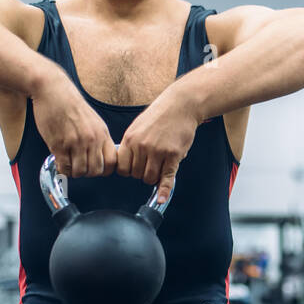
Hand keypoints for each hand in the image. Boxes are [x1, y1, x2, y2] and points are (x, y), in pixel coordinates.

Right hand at [31, 65, 116, 176]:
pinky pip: (65, 167)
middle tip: (80, 167)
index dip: (105, 169)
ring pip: (80, 172)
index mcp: (102, 133)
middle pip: (96, 170)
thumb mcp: (93, 120)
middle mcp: (91, 139)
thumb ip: (98, 138)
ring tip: (69, 164)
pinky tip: (60, 162)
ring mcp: (75, 143)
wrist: (53, 90)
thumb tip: (100, 157)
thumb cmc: (71, 104)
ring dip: (74, 172)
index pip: (112, 162)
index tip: (97, 168)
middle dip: (88, 172)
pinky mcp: (59, 144)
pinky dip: (63, 169)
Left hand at [117, 85, 201, 204]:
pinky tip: (162, 198)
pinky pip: (166, 178)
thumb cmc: (160, 115)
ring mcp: (158, 151)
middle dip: (143, 173)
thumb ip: (131, 145)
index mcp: (130, 139)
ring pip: (150, 178)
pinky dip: (164, 190)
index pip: (122, 168)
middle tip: (152, 164)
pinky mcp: (173, 155)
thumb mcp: (138, 127)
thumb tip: (125, 164)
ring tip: (160, 166)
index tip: (134, 168)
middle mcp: (142, 146)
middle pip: (136, 175)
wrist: (181, 104)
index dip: (129, 171)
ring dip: (154, 177)